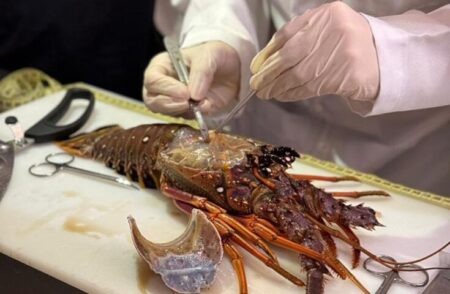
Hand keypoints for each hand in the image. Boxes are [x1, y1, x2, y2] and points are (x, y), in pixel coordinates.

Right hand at [143, 41, 239, 115]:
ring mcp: (174, 100)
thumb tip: (194, 96)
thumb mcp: (210, 54)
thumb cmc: (214, 55)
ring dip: (183, 111)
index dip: (166, 88)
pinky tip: (206, 105)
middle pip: (152, 100)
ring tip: (200, 103)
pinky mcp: (187, 111)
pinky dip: (195, 115)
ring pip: (166, 112)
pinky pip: (185, 118)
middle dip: (170, 104)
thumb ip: (201, 72)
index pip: (153, 80)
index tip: (185, 93)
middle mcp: (163, 84)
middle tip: (188, 102)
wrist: (231, 69)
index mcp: (162, 65)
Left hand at [250, 2, 378, 101]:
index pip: (289, 33)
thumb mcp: (327, 30)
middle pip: (291, 55)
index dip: (268, 52)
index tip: (256, 66)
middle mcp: (336, 30)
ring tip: (265, 93)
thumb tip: (265, 59)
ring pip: (299, 73)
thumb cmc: (350, 45)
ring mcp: (344, 53)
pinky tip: (282, 96)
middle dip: (270, 72)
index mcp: (329, 13)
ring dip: (278, 86)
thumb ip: (300, 36)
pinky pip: (311, 87)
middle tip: (256, 84)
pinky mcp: (347, 76)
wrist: (385, 60)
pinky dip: (293, 93)